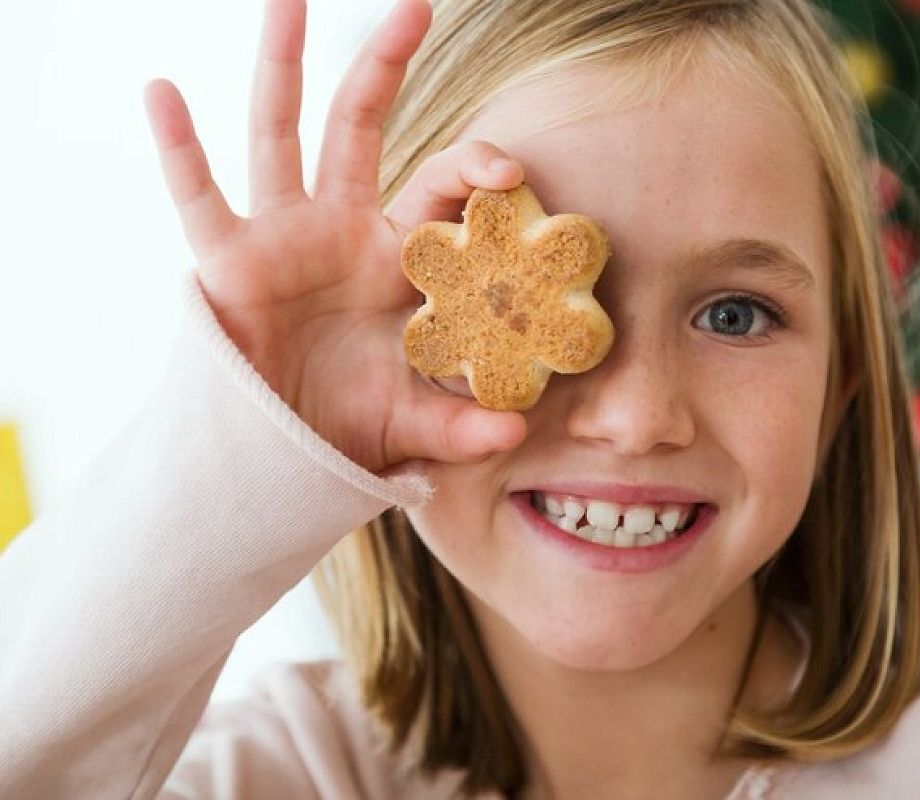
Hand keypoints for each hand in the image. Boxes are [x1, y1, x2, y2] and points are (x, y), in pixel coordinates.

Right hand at [143, 0, 527, 473]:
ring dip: (282, 68)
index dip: (474, 170)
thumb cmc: (351, 423)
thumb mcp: (413, 422)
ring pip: (279, 135)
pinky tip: (163, 91)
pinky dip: (179, 149)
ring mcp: (281, 237)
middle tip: (415, 7)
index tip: (510, 172)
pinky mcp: (228, 262)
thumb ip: (462, 423)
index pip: (440, 188)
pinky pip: (199, 199)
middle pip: (360, 129)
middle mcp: (340, 230)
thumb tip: (515, 435)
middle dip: (383, 68)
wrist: (281, 452)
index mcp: (396, 257)